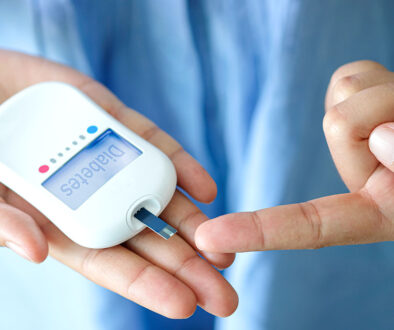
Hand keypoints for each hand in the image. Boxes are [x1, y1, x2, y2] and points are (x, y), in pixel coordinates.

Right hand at [0, 50, 237, 317]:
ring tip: (225, 251)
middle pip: (147, 238)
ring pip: (159, 197)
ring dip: (194, 224)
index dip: (147, 286)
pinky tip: (206, 190)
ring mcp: (111, 159)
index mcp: (64, 223)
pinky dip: (181, 167)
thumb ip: (4, 219)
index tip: (186, 305)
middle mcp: (95, 196)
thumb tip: (36, 250)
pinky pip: (155, 146)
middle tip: (224, 294)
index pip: (112, 263)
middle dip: (187, 266)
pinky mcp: (118, 122)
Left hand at [196, 60, 393, 252]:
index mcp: (377, 214)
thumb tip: (384, 138)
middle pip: (339, 128)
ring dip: (388, 97)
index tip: (210, 240)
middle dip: (382, 116)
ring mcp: (353, 138)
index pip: (310, 227)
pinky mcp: (354, 101)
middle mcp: (358, 177)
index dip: (261, 232)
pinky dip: (376, 81)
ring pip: (341, 102)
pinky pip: (348, 78)